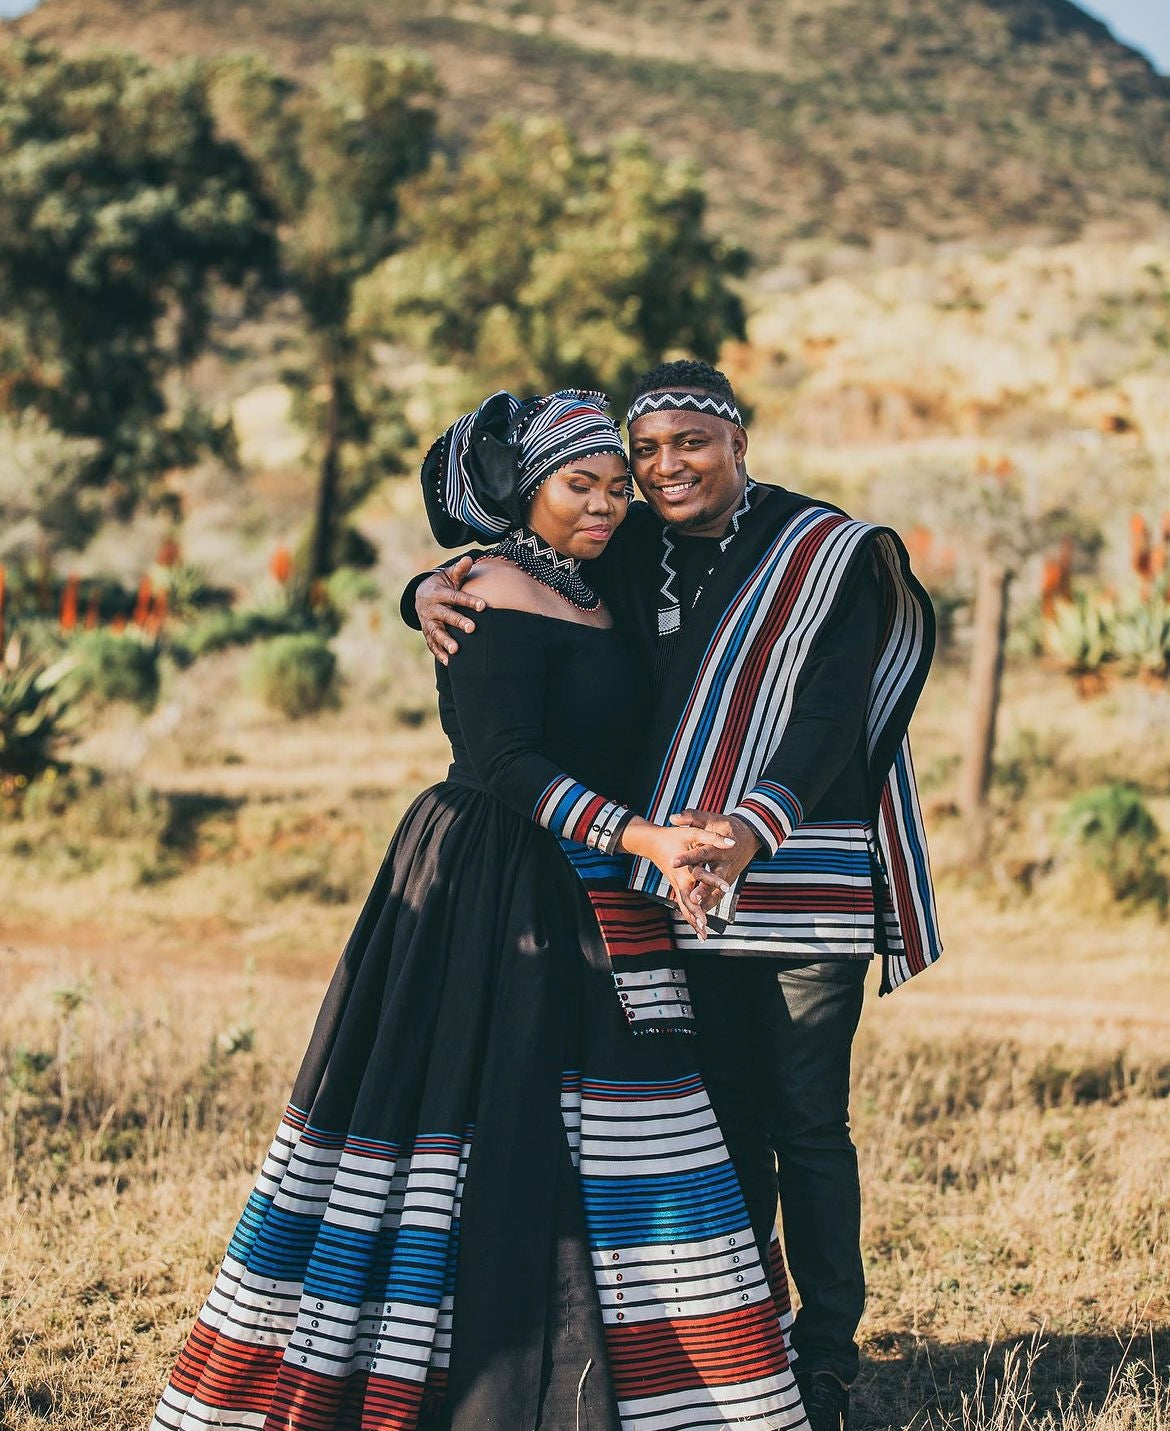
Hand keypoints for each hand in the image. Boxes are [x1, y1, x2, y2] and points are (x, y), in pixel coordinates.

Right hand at [417, 556, 485, 664]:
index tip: (483, 606)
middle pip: (446, 615)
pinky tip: (450, 662)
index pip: (455, 597)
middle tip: (472, 628)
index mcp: (438, 593)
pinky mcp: (426, 633)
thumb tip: (470, 558)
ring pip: (436, 632)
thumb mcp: (450, 576)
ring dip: (445, 641)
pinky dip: (439, 653)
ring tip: (457, 650)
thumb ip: (460, 570)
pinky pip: (432, 644)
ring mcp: (428, 622)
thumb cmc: (443, 584)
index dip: (469, 601)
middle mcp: (432, 608)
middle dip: (458, 622)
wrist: (421, 595)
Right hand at [619, 818, 733, 939]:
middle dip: (696, 913)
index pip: (701, 875)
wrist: (652, 842)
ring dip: (693, 921)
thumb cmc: (674, 836)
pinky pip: (683, 905)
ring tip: (703, 937)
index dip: (714, 881)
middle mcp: (680, 880)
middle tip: (705, 925)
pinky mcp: (676, 888)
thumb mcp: (694, 833)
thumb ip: (713, 838)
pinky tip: (698, 929)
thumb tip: (733, 844)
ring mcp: (676, 886)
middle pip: (688, 900)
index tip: (726, 889)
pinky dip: (690, 917)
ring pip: (685, 907)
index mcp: (686, 866)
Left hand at [668, 810, 762, 909]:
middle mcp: (724, 863)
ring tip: (696, 914)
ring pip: (717, 892)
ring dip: (707, 902)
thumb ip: (691, 817)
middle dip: (703, 889)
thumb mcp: (710, 819)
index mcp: (718, 847)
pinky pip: (717, 897)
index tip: (672, 861)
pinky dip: (709, 906)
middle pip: (712, 877)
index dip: (687, 858)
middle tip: (691, 897)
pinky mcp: (727, 882)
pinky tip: (699, 918)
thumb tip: (673, 817)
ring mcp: (727, 875)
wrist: (749, 836)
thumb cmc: (726, 826)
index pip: (700, 852)